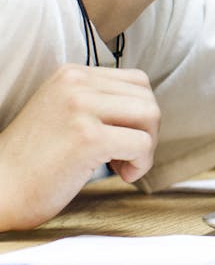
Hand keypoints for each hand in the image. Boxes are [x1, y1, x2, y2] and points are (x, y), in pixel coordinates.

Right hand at [0, 64, 159, 229]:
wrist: (0, 190)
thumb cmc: (35, 160)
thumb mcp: (64, 112)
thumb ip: (99, 100)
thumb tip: (148, 107)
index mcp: (71, 74)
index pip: (137, 82)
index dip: (140, 114)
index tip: (122, 138)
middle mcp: (75, 83)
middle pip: (147, 98)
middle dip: (147, 131)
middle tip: (124, 156)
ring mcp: (80, 108)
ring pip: (150, 116)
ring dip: (146, 146)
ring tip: (122, 165)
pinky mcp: (87, 137)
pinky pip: (141, 144)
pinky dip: (140, 163)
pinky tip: (121, 175)